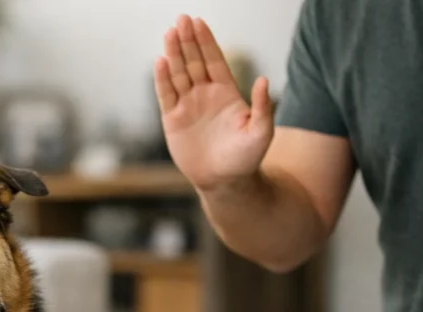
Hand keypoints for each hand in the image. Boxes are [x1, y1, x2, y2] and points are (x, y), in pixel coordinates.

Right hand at [154, 15, 273, 191]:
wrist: (224, 182)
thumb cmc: (246, 158)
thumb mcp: (262, 133)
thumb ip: (263, 107)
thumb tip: (263, 80)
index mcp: (226, 93)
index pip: (214, 60)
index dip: (206, 42)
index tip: (198, 22)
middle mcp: (205, 95)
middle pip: (193, 61)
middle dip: (187, 40)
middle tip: (181, 19)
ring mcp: (187, 106)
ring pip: (178, 74)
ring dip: (173, 53)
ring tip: (169, 33)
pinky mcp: (172, 120)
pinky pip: (166, 95)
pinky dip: (162, 79)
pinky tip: (159, 61)